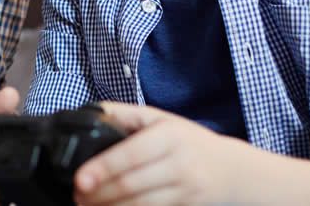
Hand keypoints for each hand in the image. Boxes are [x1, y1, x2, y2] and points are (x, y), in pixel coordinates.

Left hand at [74, 102, 251, 205]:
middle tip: (77, 195)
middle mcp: (179, 163)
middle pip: (132, 184)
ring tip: (86, 205)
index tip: (79, 179)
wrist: (232, 170)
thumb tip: (89, 112)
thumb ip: (125, 115)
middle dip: (99, 193)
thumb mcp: (160, 119)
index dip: (103, 168)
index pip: (131, 154)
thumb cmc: (187, 141)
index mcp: (169, 136)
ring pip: (140, 205)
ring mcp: (185, 190)